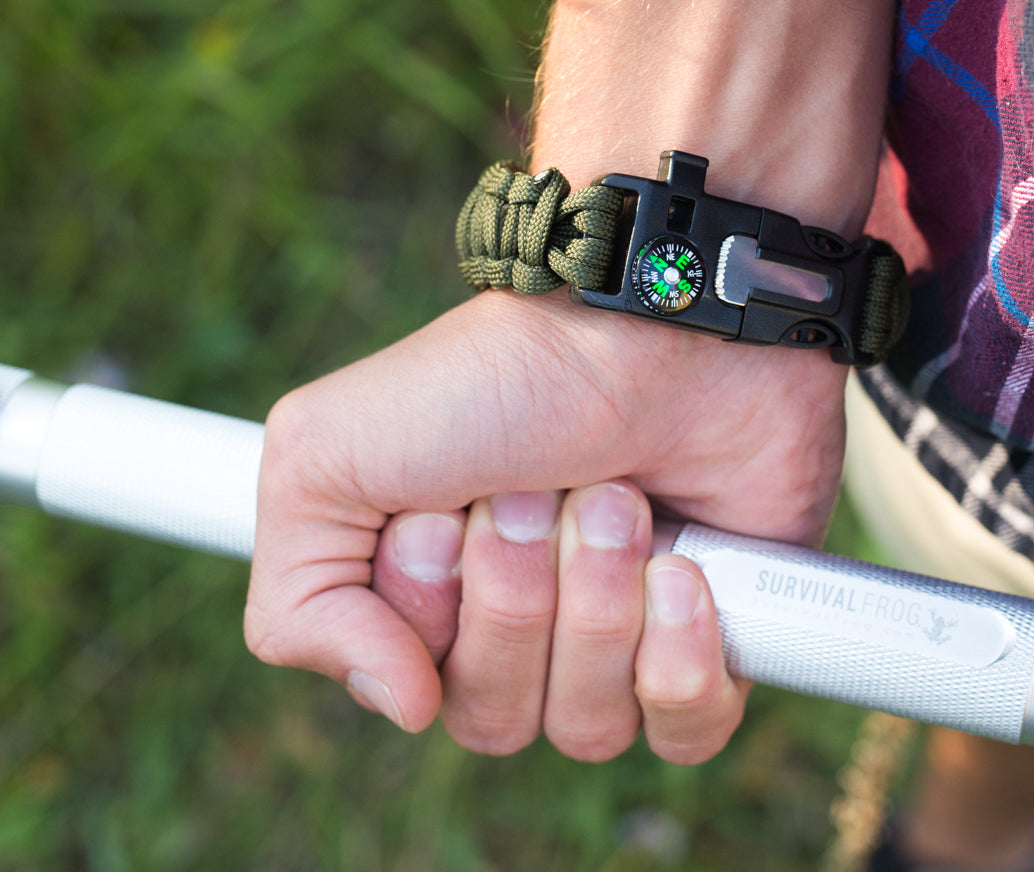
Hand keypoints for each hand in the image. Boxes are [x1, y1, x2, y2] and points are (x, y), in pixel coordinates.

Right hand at [244, 286, 847, 738]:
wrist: (654, 329)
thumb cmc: (497, 380)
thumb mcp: (326, 455)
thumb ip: (298, 601)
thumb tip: (401, 709)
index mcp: (431, 595)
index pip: (418, 695)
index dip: (433, 610)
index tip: (447, 512)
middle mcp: (522, 626)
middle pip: (499, 719)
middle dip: (520, 593)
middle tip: (540, 488)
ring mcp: (620, 634)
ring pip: (590, 729)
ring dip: (600, 600)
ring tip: (618, 500)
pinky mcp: (710, 634)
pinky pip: (690, 729)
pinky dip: (682, 653)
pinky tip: (684, 570)